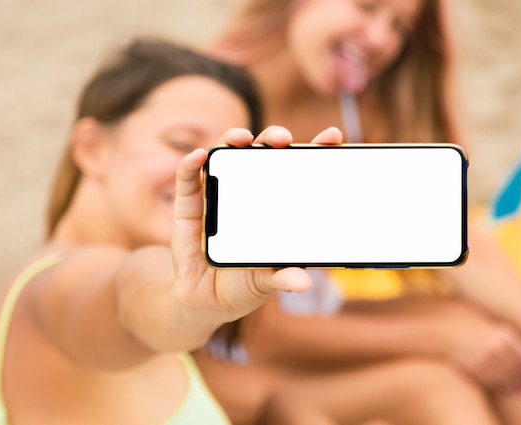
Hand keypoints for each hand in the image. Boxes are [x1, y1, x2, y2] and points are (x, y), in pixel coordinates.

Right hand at [171, 126, 341, 322]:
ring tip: (241, 139)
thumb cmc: (244, 282)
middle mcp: (248, 192)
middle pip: (261, 154)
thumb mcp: (268, 280)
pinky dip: (190, 166)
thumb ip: (283, 276)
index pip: (296, 170)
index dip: (313, 151)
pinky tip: (198, 156)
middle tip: (282, 140)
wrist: (207, 300)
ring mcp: (219, 195)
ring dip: (233, 141)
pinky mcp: (189, 207)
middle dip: (272, 139)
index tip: (332, 138)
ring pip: (226, 157)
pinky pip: (188, 181)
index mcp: (274, 204)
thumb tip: (303, 282)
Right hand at [438, 302, 520, 393]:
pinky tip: (502, 387)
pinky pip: (492, 381)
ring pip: (507, 376)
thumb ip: (503, 331)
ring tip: (518, 387)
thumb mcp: (486, 321)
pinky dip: (499, 386)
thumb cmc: (462, 322)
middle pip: (518, 367)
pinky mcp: (475, 369)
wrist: (440, 329)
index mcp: (502, 332)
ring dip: (514, 384)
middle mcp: (497, 346)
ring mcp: (486, 358)